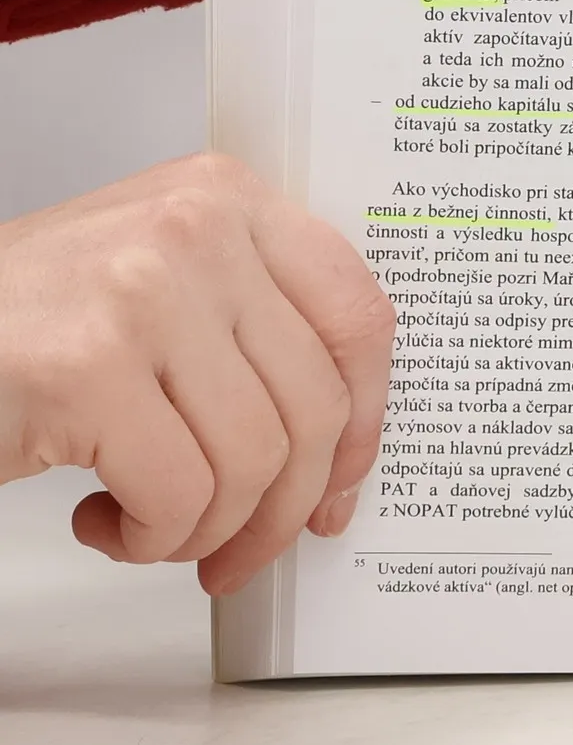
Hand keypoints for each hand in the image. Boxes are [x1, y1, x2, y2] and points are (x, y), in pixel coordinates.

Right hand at [0, 154, 394, 594]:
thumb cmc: (25, 324)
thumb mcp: (161, 284)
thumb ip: (254, 327)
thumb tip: (343, 446)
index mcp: (227, 197)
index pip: (356, 314)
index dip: (367, 419)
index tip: (344, 481)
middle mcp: (196, 228)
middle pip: (316, 402)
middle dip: (287, 505)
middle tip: (243, 547)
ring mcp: (145, 291)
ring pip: (256, 458)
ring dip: (210, 528)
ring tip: (156, 529)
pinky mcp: (89, 366)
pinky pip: (181, 493)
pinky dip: (150, 537)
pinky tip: (107, 521)